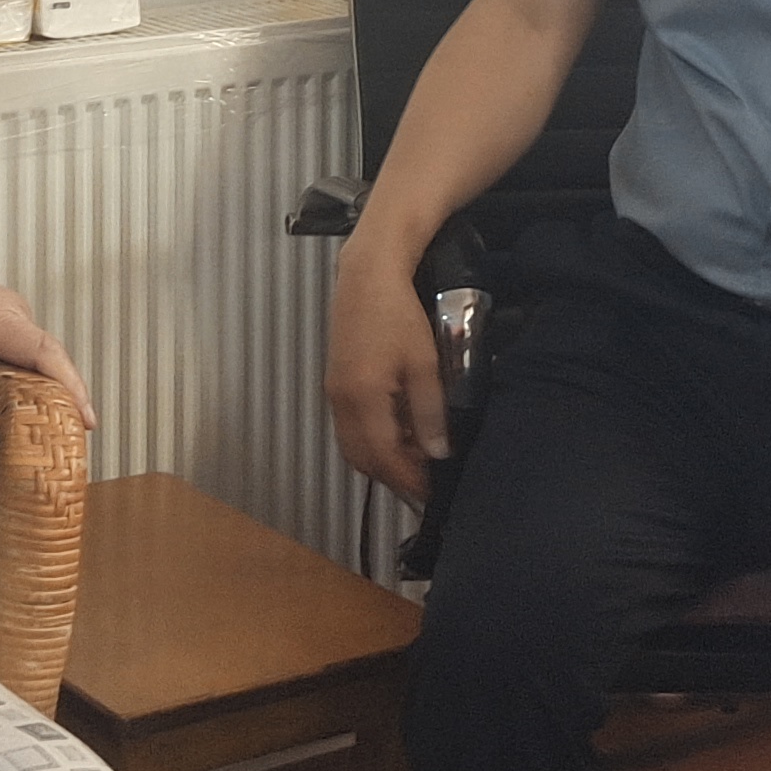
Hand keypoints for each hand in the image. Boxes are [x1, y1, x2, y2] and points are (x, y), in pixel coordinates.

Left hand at [0, 246, 92, 456]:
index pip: (44, 354)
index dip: (70, 388)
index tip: (87, 420)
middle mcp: (9, 312)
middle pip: (51, 359)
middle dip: (65, 400)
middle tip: (71, 446)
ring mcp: (7, 314)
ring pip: (38, 358)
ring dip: (47, 392)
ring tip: (52, 436)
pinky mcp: (0, 321)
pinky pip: (24, 353)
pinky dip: (30, 381)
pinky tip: (22, 411)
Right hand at [324, 235, 446, 502]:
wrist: (368, 276)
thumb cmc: (401, 315)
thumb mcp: (425, 364)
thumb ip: (429, 412)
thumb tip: (437, 454)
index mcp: (363, 399)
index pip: (384, 459)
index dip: (408, 481)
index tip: (432, 493)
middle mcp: (340, 403)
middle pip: (362, 460)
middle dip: (392, 477)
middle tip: (425, 482)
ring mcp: (333, 393)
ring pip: (352, 446)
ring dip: (380, 460)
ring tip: (414, 459)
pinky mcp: (334, 383)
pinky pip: (349, 428)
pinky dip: (371, 441)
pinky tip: (397, 432)